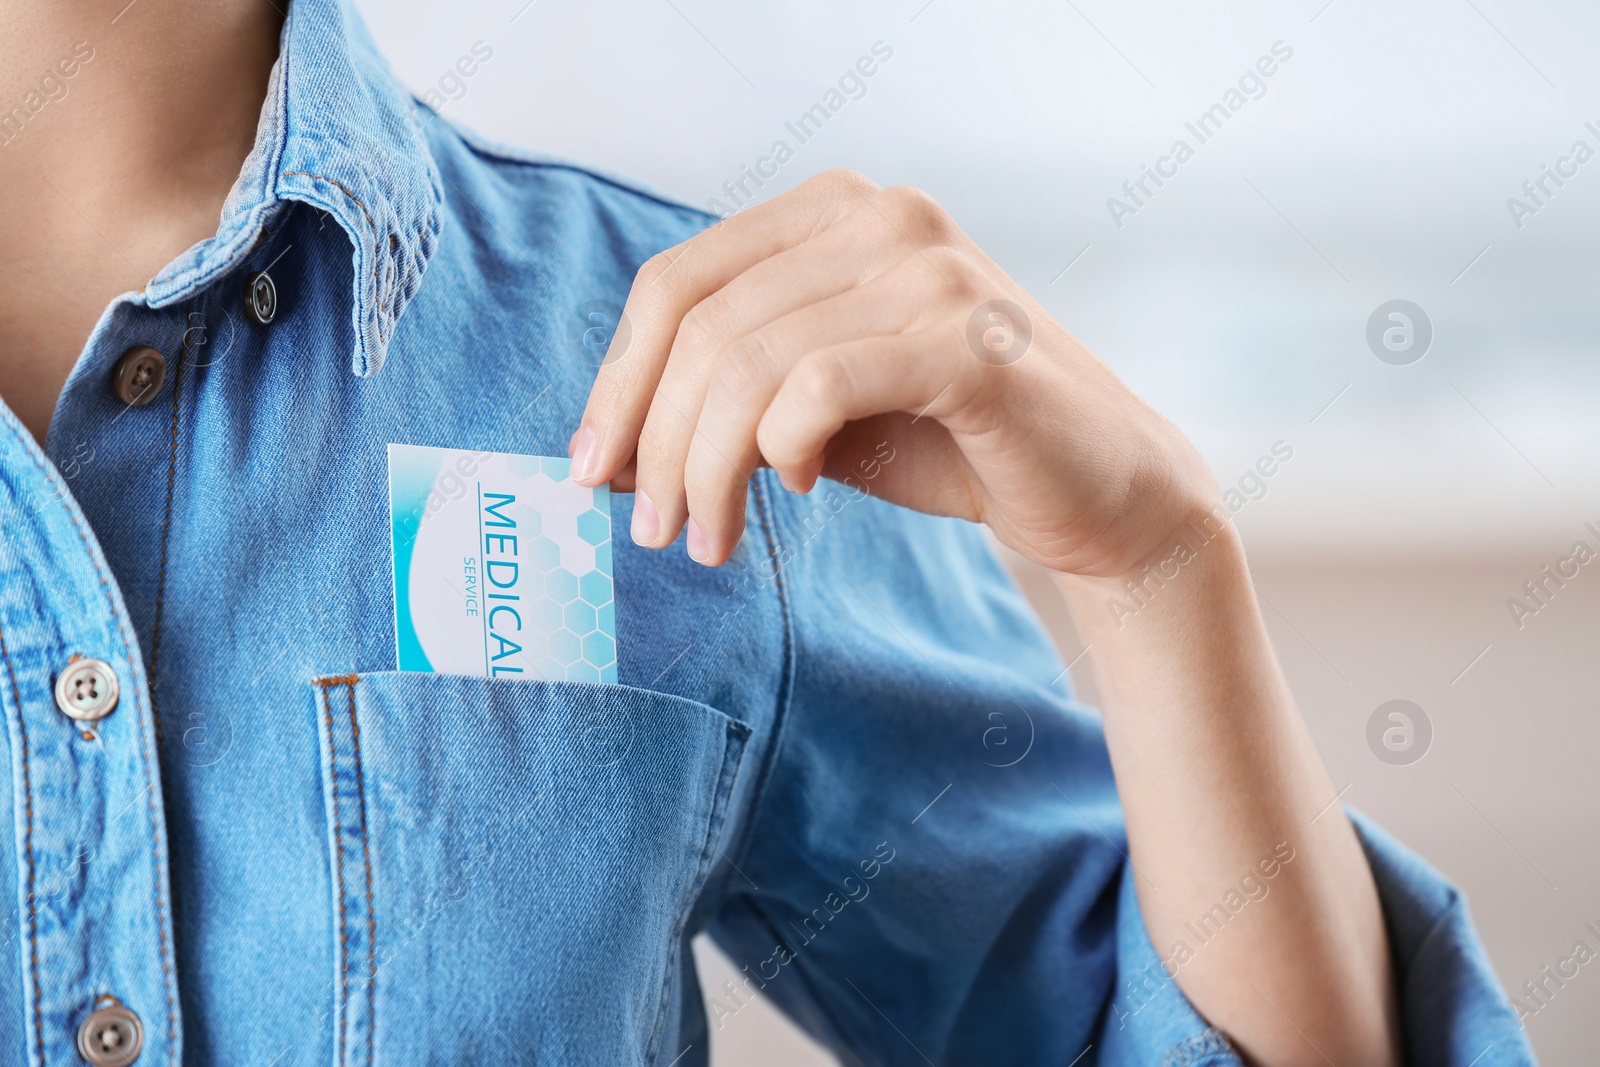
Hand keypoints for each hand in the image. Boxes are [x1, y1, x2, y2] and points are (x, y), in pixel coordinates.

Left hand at [569, 169, 1215, 576]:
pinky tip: (798, 486)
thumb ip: (725, 408)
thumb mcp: (812, 415)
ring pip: (747, 361)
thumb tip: (604, 455)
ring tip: (705, 540)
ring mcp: (925, 266)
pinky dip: (781, 449)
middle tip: (650, 529)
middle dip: (655, 440)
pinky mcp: (961, 337)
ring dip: (706, 468)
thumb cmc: (950, 445)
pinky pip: (817, 386)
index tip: (593, 471)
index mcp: (832, 213)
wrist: (1097, 493)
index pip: (677, 282)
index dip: (617, 380)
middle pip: (701, 324)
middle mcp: (877, 216)